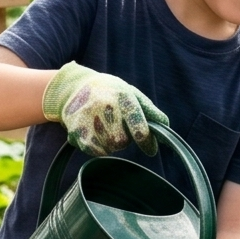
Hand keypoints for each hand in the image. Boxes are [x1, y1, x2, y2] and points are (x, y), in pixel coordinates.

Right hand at [42, 63, 167, 157]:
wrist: (74, 87)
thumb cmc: (110, 92)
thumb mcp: (131, 93)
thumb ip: (149, 110)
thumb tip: (165, 126)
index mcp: (123, 97)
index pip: (137, 124)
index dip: (146, 140)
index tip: (151, 150)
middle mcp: (105, 107)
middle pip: (122, 141)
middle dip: (124, 139)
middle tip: (116, 126)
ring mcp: (89, 120)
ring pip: (109, 147)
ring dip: (111, 143)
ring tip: (104, 127)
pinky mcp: (77, 131)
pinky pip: (96, 151)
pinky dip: (99, 147)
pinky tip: (95, 133)